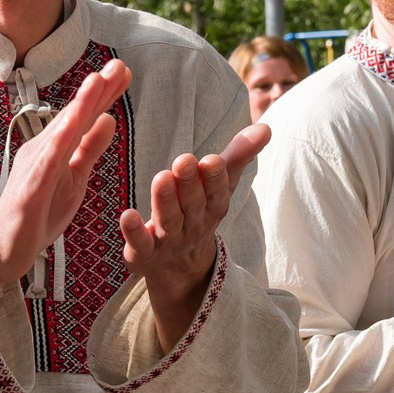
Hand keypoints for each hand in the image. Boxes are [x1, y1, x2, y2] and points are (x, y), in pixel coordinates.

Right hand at [0, 60, 131, 296]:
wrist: (5, 249)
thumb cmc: (39, 213)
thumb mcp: (75, 178)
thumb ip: (90, 149)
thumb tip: (109, 119)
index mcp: (56, 147)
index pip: (84, 117)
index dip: (104, 94)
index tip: (124, 72)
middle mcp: (44, 148)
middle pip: (75, 115)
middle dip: (97, 90)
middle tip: (119, 64)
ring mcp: (35, 164)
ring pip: (62, 130)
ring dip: (80, 105)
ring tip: (98, 80)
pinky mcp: (31, 185)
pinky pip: (48, 159)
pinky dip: (62, 137)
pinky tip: (74, 121)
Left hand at [122, 123, 271, 350]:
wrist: (180, 264)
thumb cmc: (199, 211)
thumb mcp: (220, 185)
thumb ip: (238, 156)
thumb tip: (266, 128)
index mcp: (213, 207)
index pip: (217, 192)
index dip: (215, 177)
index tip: (212, 159)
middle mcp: (193, 225)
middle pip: (192, 204)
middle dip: (189, 183)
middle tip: (183, 160)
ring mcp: (169, 241)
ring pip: (169, 221)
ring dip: (165, 200)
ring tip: (161, 178)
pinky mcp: (144, 253)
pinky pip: (140, 243)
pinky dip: (133, 232)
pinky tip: (127, 215)